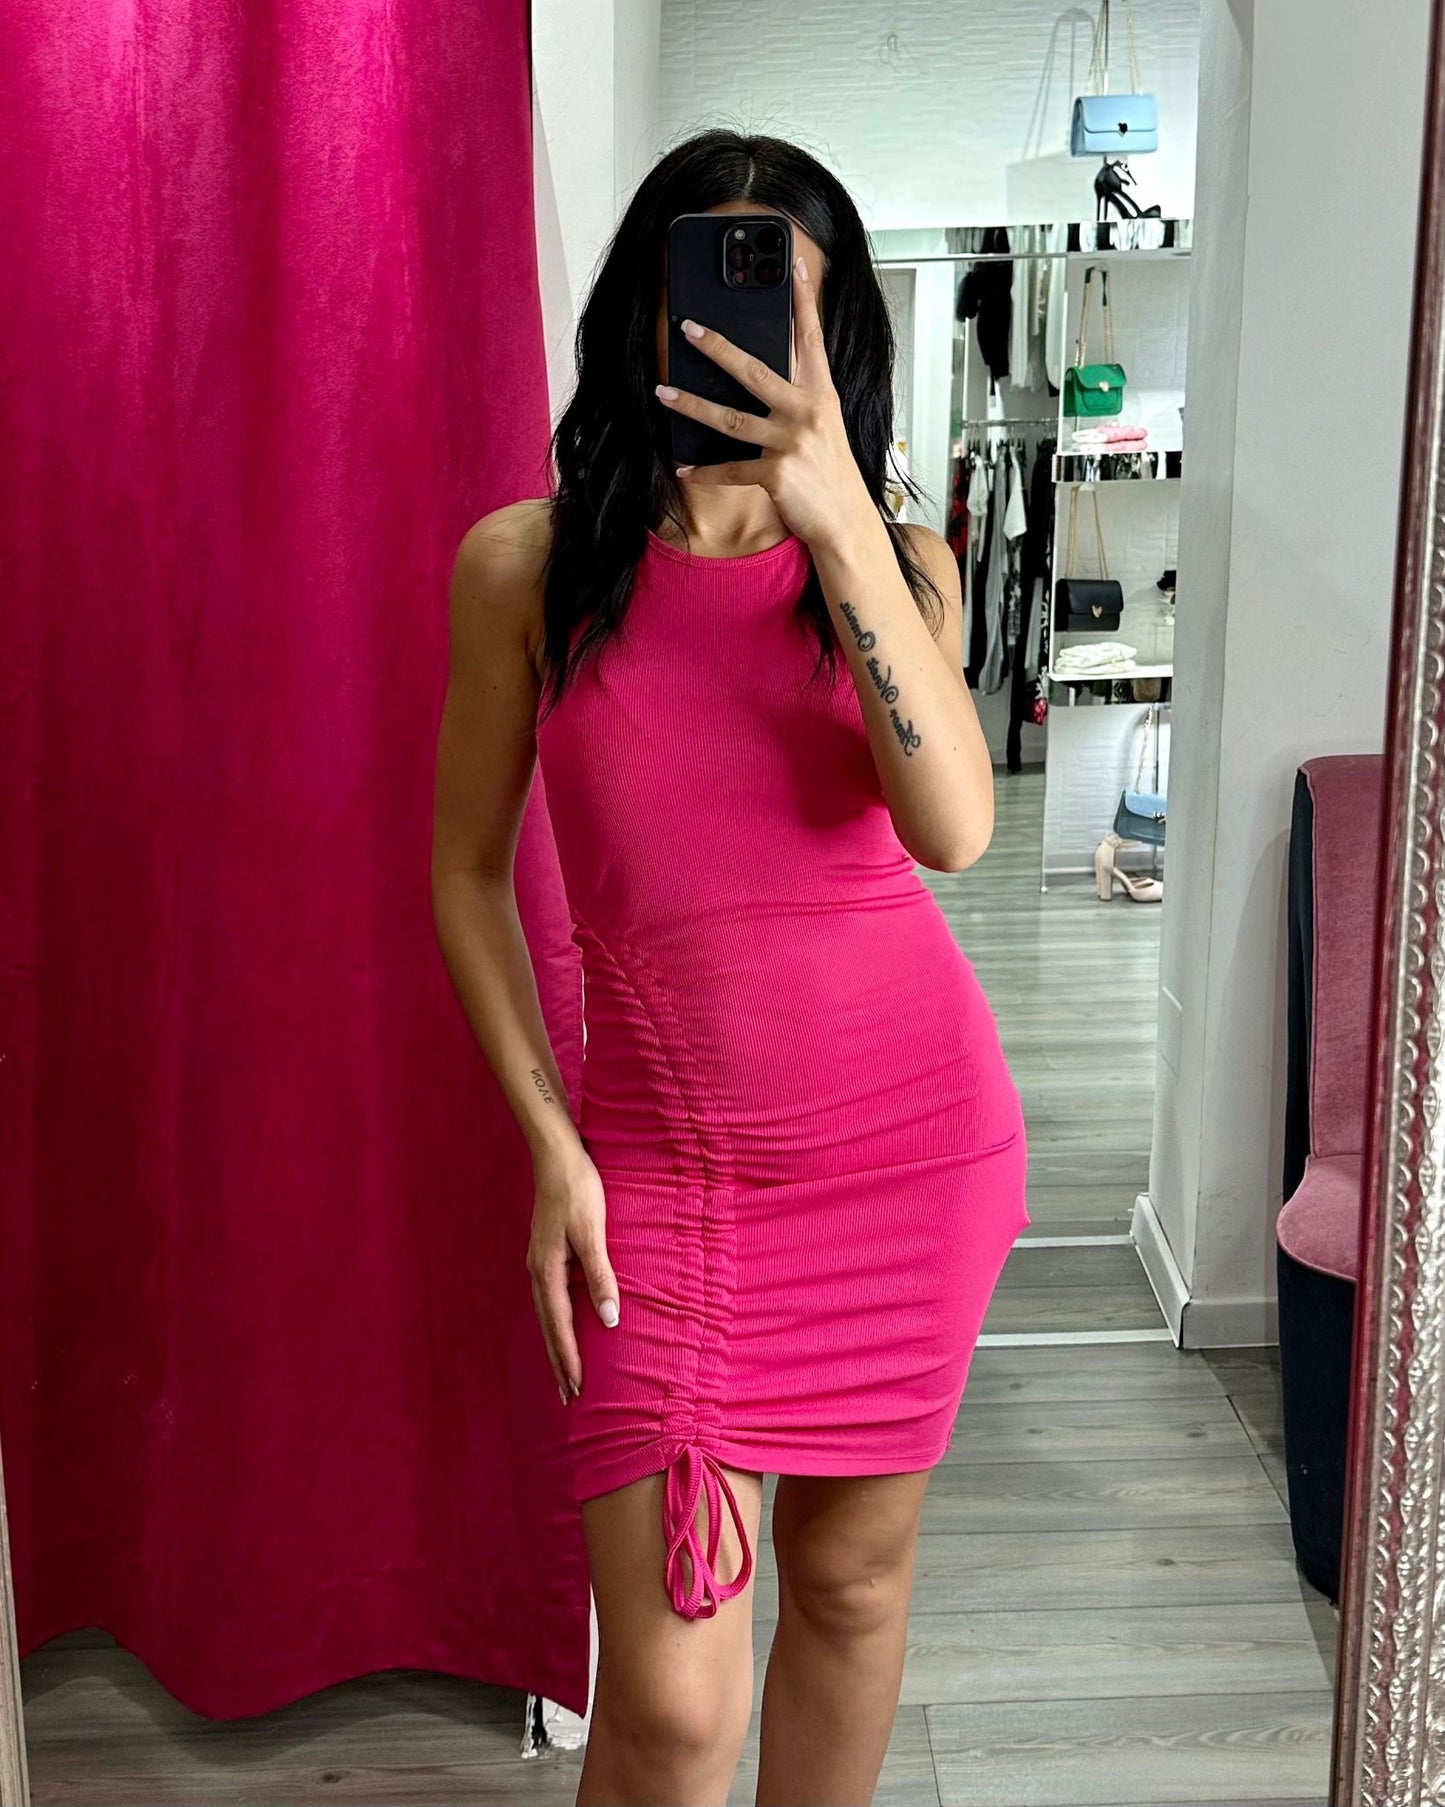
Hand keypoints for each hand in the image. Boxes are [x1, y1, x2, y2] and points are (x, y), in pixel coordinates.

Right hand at [528, 1145, 619, 1404]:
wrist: (557, 1156)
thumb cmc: (578, 1190)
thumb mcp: (593, 1232)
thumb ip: (600, 1276)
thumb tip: (608, 1319)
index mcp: (546, 1270)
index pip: (558, 1325)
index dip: (569, 1358)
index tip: (577, 1388)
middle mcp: (538, 1271)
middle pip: (548, 1327)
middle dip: (558, 1362)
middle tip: (568, 1397)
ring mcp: (540, 1262)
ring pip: (548, 1315)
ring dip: (556, 1345)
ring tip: (566, 1372)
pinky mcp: (547, 1253)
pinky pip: (551, 1299)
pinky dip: (557, 1322)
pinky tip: (565, 1327)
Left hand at [653, 254, 875, 552]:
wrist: (847, 524)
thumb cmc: (832, 476)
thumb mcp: (824, 428)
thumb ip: (799, 398)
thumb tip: (760, 376)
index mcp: (822, 395)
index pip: (811, 337)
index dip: (803, 299)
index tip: (792, 264)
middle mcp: (808, 412)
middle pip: (754, 370)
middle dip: (717, 347)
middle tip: (688, 328)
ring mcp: (791, 442)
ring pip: (730, 418)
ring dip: (692, 405)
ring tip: (663, 393)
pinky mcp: (777, 473)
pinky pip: (730, 469)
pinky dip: (704, 470)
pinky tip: (683, 467)